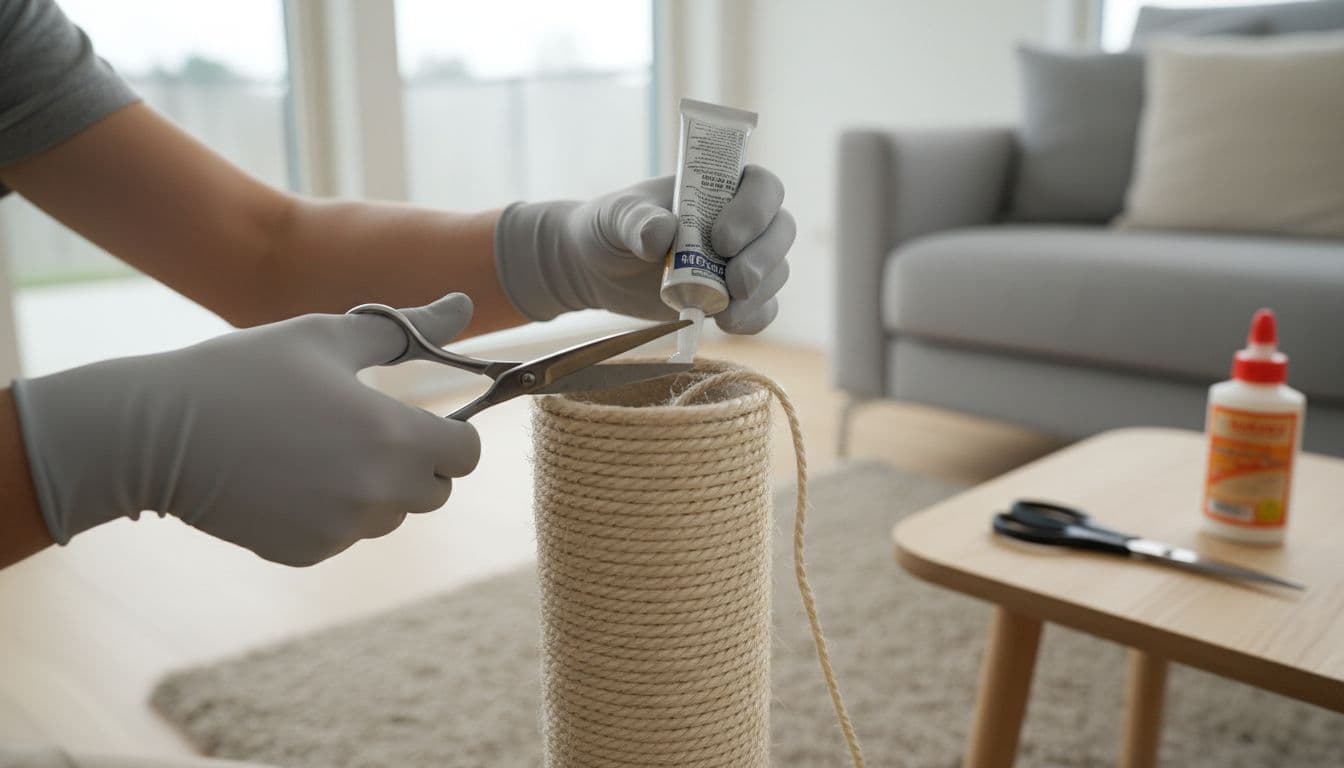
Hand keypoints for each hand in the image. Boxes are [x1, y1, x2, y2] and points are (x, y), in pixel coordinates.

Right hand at [12, 294, 479, 565]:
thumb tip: (465, 305)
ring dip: (376, 490)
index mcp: (390, 435)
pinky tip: (290, 479)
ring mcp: (340, 528)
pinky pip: (346, 535)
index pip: (466, 454)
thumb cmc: (246, 371)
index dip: (452, 434)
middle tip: (365, 431)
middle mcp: (374, 491)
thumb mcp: (327, 335)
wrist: (157, 433)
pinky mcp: (306, 551)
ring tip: (320, 451)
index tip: (420, 418)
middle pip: (435, 490)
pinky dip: (333, 513)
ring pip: (391, 516)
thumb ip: (408, 329)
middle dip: (417, 463)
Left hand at [493, 165, 793, 333]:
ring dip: (760, 294)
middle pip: (781, 230)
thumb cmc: (611, 227)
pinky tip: (725, 324)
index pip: (763, 186)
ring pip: (777, 272)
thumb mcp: (616, 216)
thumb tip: (664, 233)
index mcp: (719, 187)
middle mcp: (742, 221)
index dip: (754, 211)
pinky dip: (752, 318)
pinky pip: (763, 309)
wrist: (597, 269)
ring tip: (723, 312)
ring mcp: (742, 261)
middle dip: (764, 259)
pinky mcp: (734, 298)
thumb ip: (638, 219)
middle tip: (735, 283)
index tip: (722, 238)